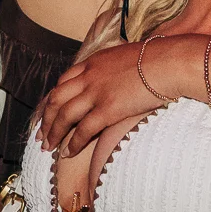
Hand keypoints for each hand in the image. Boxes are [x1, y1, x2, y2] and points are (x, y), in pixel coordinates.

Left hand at [38, 37, 171, 157]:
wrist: (169, 62)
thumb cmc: (157, 59)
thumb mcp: (126, 58)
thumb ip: (114, 69)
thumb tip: (116, 79)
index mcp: (93, 62)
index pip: (63, 82)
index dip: (53, 99)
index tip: (49, 112)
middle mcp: (89, 76)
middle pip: (56, 98)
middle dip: (46, 118)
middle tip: (41, 134)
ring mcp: (96, 93)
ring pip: (64, 115)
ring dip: (53, 133)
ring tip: (48, 147)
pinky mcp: (107, 109)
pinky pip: (82, 129)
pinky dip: (72, 143)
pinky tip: (67, 153)